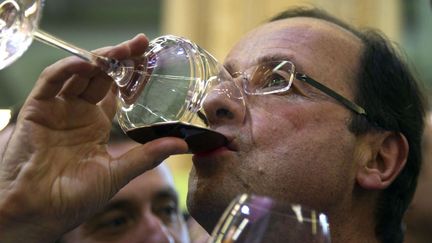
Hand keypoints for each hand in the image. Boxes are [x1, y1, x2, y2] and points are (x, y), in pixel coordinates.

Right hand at [0, 34, 187, 242]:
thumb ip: (148, 156)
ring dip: (100, 58)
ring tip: (123, 50)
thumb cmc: (75, 198)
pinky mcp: (37, 109)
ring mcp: (58, 109)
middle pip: (101, 76)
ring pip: (79, 73)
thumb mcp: (118, 173)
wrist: (39, 212)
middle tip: (141, 44)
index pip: (116, 90)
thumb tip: (182, 145)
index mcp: (96, 125)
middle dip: (121, 58)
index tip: (150, 59)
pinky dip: (68, 69)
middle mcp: (78, 113)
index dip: (132, 74)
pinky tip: (89, 63)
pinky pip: (51, 81)